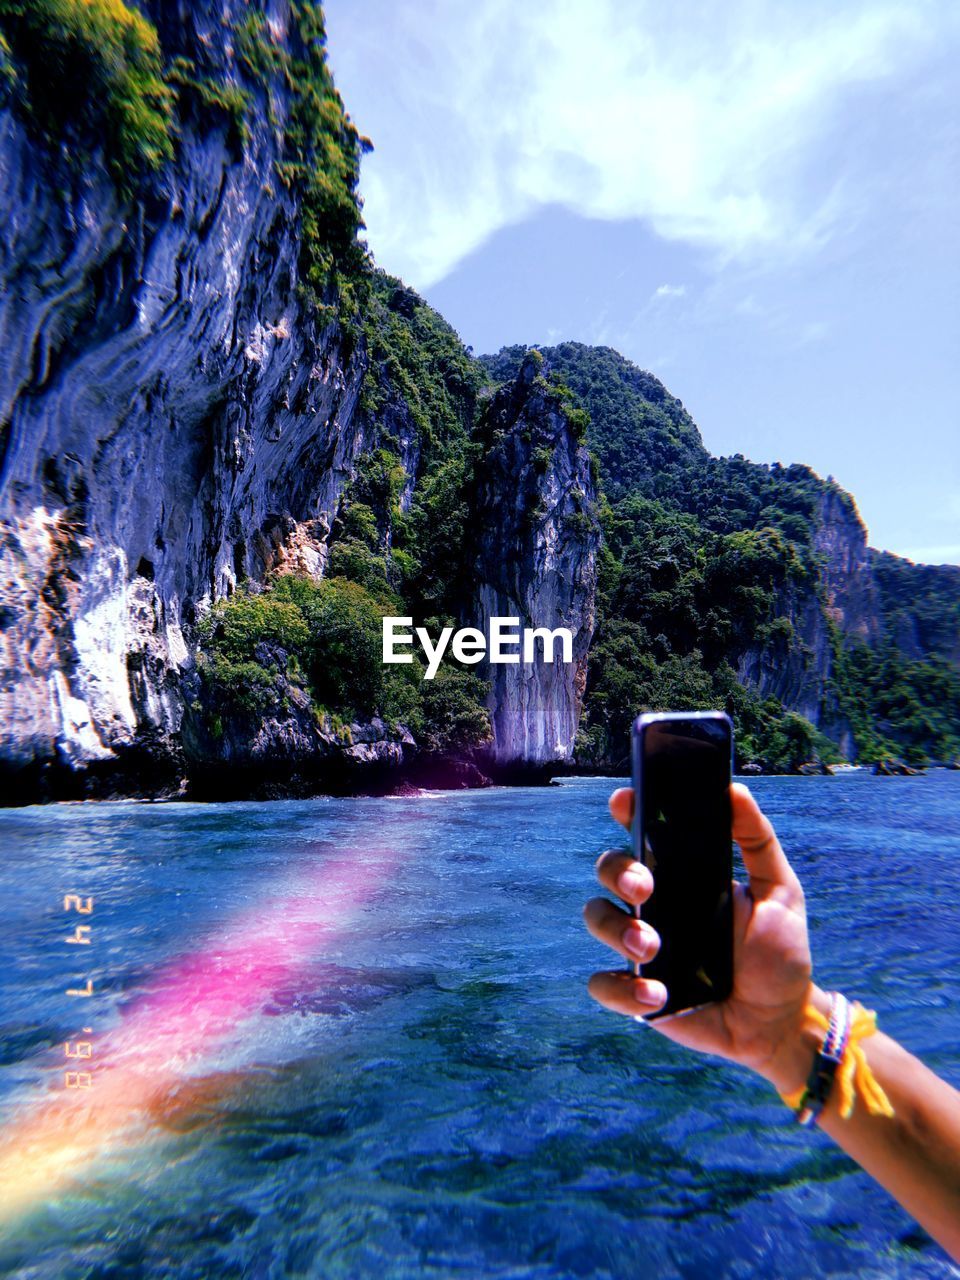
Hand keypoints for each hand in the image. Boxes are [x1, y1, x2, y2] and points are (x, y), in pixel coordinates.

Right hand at [583, 783, 825, 1091]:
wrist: (779, 1021)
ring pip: (597, 919)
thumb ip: (758, 842)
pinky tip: (658, 996)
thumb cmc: (778, 953)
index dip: (627, 811)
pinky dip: (621, 989)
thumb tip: (734, 789)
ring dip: (616, 930)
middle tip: (645, 889)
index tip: (626, 802)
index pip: (642, 832)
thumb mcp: (780, 892)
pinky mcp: (636, 992)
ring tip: (651, 950)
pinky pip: (603, 984)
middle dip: (617, 872)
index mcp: (681, 874)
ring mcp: (641, 947)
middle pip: (609, 870)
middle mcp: (654, 905)